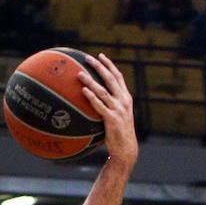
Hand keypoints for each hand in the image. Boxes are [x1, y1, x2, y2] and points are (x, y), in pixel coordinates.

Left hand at [78, 53, 136, 167]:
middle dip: (99, 67)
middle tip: (88, 58)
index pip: (118, 77)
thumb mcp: (117, 116)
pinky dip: (91, 97)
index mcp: (126, 98)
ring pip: (103, 90)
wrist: (126, 149)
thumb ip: (109, 106)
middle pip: (111, 79)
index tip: (101, 56)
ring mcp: (118, 109)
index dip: (109, 65)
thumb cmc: (118, 134)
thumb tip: (94, 100)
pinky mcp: (112, 118)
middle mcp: (123, 100)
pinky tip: (83, 91)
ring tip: (80, 73)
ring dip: (91, 80)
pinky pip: (99, 105)